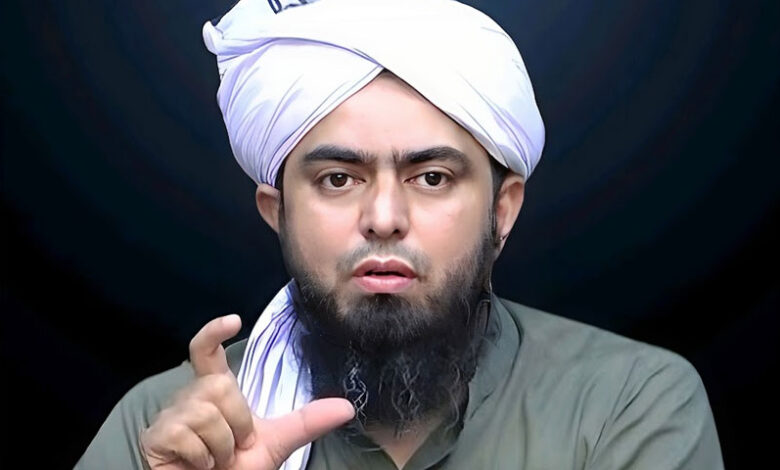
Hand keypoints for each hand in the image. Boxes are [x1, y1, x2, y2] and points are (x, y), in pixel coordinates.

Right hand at [139, 314, 354, 469]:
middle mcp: (190, 398)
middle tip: (234, 447)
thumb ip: (306, 423)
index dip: (214, 332)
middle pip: (220, 387)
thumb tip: (348, 407)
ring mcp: (170, 416)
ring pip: (207, 412)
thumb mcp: (275, 443)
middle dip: (237, 424)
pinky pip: (189, 435)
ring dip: (222, 445)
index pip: (206, 352)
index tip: (232, 320)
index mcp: (215, 392)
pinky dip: (202, 457)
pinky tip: (197, 466)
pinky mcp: (156, 436)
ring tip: (215, 459)